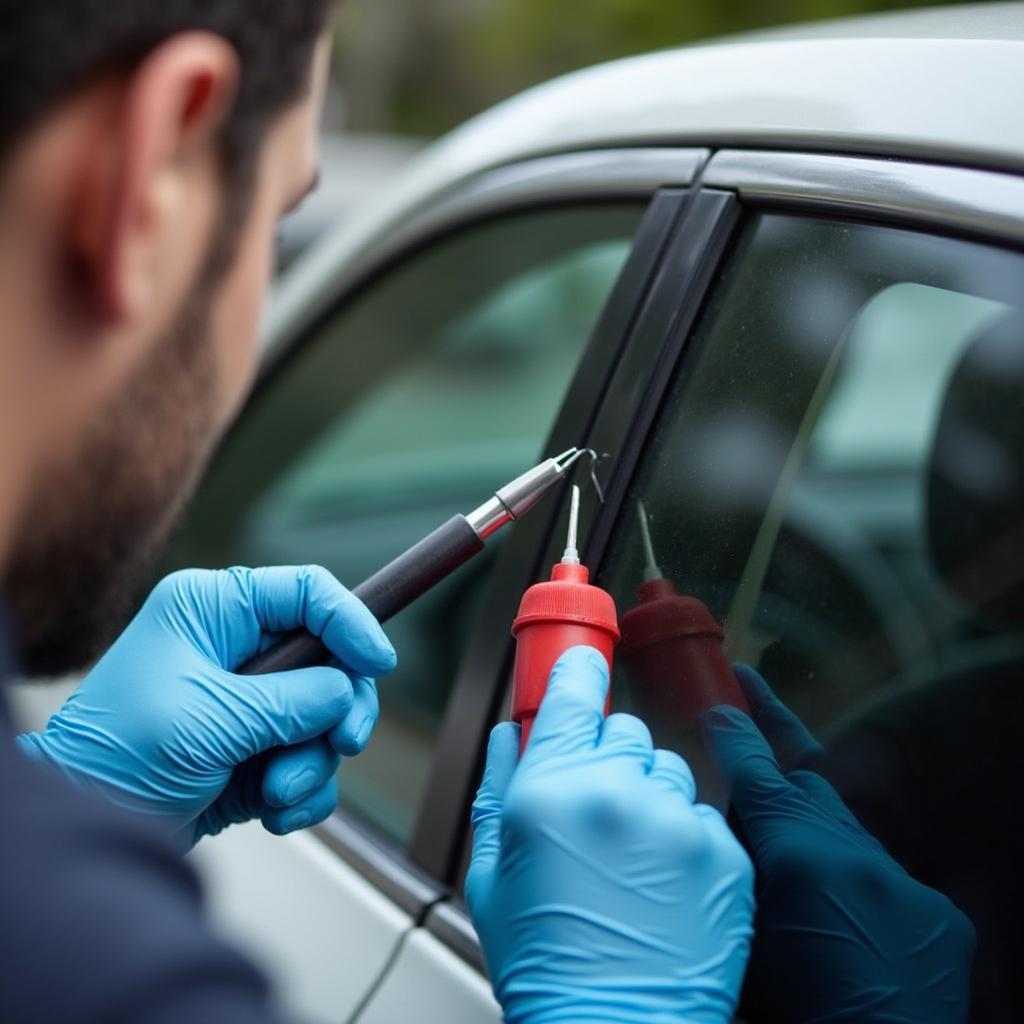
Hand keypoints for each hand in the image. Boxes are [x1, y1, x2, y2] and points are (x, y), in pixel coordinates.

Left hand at [17, 567, 395, 848]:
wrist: (87, 826)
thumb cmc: (117, 759)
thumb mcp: (212, 718)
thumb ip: (292, 700)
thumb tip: (344, 693)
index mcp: (213, 612)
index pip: (306, 592)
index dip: (351, 621)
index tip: (378, 662)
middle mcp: (235, 648)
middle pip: (330, 659)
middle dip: (338, 708)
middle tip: (341, 741)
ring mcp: (248, 701)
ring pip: (325, 716)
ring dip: (313, 759)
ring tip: (277, 788)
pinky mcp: (255, 747)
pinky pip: (310, 759)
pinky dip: (303, 789)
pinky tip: (273, 808)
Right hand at [466, 646, 753, 1023]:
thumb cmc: (543, 961)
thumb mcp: (494, 873)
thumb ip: (501, 786)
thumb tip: (509, 732)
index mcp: (553, 788)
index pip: (572, 692)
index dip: (577, 671)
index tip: (583, 665)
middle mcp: (619, 791)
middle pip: (625, 727)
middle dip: (610, 752)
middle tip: (598, 803)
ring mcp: (678, 821)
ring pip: (670, 767)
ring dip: (652, 792)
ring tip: (635, 854)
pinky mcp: (725, 854)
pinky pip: (704, 814)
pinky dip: (686, 835)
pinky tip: (667, 883)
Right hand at [703, 666, 974, 1022]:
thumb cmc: (789, 1017)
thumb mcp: (740, 938)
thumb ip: (733, 866)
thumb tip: (722, 820)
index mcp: (797, 863)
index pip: (759, 777)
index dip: (739, 732)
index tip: (724, 700)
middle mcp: (857, 859)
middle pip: (806, 788)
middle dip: (775, 771)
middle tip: (748, 750)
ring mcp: (904, 883)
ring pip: (844, 829)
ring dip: (812, 835)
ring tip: (787, 866)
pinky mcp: (939, 911)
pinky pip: (884, 874)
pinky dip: (853, 883)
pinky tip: (837, 917)